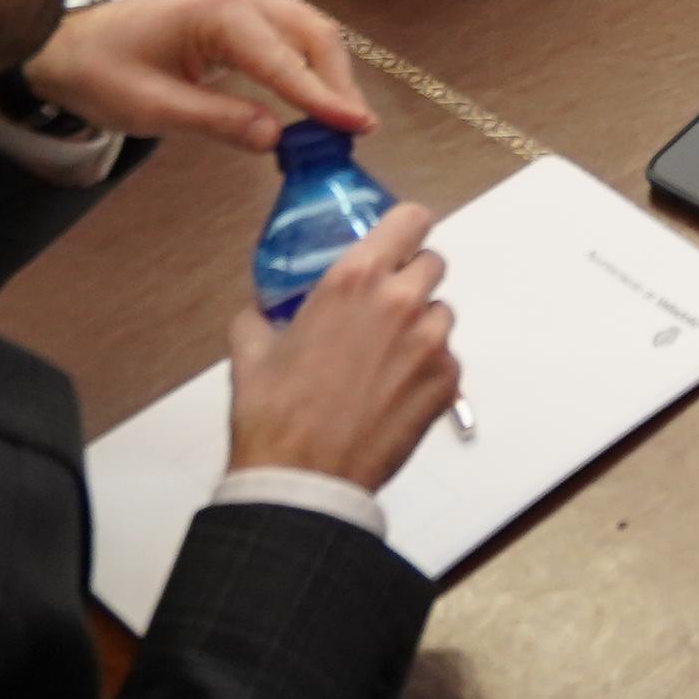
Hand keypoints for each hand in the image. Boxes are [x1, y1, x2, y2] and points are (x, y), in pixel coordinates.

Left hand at [22, 0, 372, 150]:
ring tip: (343, 123)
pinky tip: (318, 100)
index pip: (287, 61)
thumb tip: (276, 139)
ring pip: (311, 34)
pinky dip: (312, 67)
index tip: (359, 129)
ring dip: (331, 75)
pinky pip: (293, 37)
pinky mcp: (245, 11)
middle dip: (339, 84)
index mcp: (221, 13)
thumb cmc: (101, 74)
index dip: (325, 98)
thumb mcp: (153, 107)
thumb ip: (217, 120)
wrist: (67, 45)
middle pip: (315, 36)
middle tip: (357, 133)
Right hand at [221, 199, 459, 490]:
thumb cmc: (274, 414)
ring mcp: (431, 342)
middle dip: (411, 280)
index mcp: (355, 279)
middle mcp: (401, 300)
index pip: (411, 219)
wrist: (303, 479)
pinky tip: (395, 392)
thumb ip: (260, 316)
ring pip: (443, 313)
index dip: (404, 230)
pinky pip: (448, 359)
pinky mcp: (447, 381)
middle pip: (433, 263)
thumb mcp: (251, 352)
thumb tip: (261, 309)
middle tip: (383, 309)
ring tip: (386, 359)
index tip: (395, 245)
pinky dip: (428, 370)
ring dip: (421, 327)